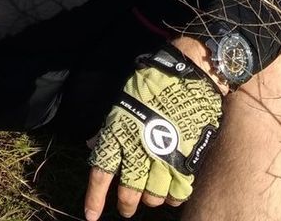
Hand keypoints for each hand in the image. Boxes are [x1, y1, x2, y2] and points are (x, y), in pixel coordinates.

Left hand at [85, 46, 222, 217]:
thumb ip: (107, 130)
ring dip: (150, 199)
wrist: (189, 74)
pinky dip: (174, 197)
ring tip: (150, 196)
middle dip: (126, 205)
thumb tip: (91, 145)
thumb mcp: (121, 104)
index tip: (92, 216)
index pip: (101, 174)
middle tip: (126, 209)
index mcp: (118, 134)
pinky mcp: (187, 157)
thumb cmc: (151, 85)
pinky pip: (179, 190)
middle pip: (129, 191)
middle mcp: (139, 149)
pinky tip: (172, 195)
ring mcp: (164, 155)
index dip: (95, 198)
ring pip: (154, 195)